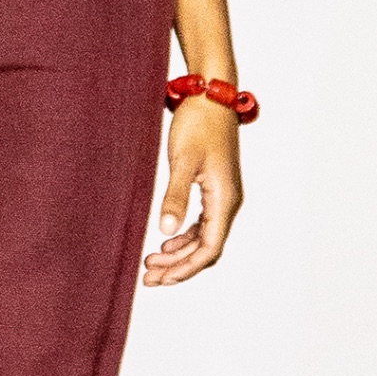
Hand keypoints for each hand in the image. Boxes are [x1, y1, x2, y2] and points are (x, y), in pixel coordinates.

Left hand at [143, 100, 242, 286]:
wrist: (211, 97)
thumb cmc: (198, 124)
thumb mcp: (182, 161)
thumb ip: (175, 197)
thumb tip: (165, 231)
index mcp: (224, 200)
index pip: (209, 249)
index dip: (185, 268)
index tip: (160, 278)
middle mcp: (228, 202)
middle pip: (207, 249)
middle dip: (179, 267)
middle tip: (148, 278)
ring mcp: (222, 196)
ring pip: (203, 238)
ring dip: (179, 254)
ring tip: (151, 263)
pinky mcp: (213, 188)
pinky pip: (202, 224)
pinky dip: (183, 237)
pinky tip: (165, 242)